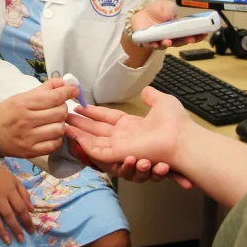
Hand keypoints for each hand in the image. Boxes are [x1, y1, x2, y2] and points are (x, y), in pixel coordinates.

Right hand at [0, 77, 78, 158]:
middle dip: (63, 109)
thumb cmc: (8, 112)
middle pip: (60, 113)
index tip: (73, 90)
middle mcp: (27, 120)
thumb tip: (67, 82)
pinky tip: (50, 134)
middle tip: (56, 109)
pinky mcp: (31, 151)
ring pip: (60, 129)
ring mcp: (29, 137)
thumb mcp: (23, 96)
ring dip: (60, 124)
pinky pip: (55, 144)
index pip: (54, 97)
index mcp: (24, 103)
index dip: (68, 92)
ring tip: (53, 122)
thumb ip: (46, 88)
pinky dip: (56, 138)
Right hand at [0, 162, 34, 243]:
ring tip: (8, 241)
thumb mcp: (14, 180)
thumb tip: (31, 209)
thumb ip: (24, 194)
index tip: (31, 230)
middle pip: (9, 215)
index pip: (20, 208)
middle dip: (16, 228)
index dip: (27, 220)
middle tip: (21, 239)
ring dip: (2, 231)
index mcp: (10, 191)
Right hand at [64, 87, 194, 186]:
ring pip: (93, 141)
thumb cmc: (175, 123)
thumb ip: (151, 97)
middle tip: (64, 117)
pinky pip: (97, 152)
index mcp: (132, 125)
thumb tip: (145, 91)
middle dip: (80, 124)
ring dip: (78, 134)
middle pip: (96, 130)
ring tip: (64, 125)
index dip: (93, 113)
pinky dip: (84, 145)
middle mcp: (124, 137)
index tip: (80, 107)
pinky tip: (73, 137)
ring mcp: (120, 147)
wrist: (182, 140)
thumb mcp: (162, 103)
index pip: (107, 118)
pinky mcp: (119, 155)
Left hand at [129, 0, 208, 48]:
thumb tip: (173, 16)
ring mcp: (160, 40)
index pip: (190, 33)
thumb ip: (171, 9)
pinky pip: (152, 45)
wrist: (141, 13)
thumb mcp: (167, 6)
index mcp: (178, 28)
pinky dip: (155, 45)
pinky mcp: (149, 41)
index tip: (204, 33)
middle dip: (186, 40)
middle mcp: (171, 36)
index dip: (197, 34)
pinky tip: (156, 43)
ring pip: (167, 44)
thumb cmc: (157, 11)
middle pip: (180, 41)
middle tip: (191, 38)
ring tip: (170, 41)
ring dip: (170, 43)